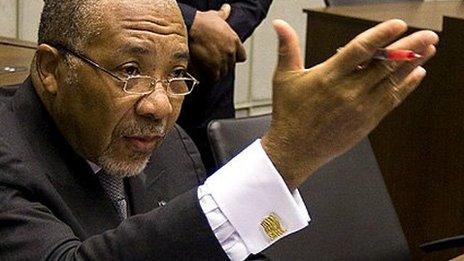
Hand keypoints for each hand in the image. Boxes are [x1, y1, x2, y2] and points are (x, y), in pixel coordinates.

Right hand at [189, 4, 246, 82]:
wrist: (190, 28)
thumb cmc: (201, 21)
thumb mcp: (215, 16)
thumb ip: (223, 15)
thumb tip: (227, 8)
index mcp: (234, 40)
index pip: (242, 57)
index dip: (234, 58)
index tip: (226, 56)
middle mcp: (231, 52)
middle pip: (231, 66)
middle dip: (223, 65)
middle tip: (213, 62)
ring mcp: (222, 60)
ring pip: (223, 73)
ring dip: (216, 72)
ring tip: (207, 69)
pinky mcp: (213, 68)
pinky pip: (214, 78)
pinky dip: (209, 77)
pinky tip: (203, 74)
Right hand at [262, 19, 438, 189]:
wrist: (294, 149)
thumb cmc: (289, 114)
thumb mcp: (284, 78)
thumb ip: (287, 48)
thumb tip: (279, 25)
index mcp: (328, 76)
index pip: (361, 50)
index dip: (382, 35)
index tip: (398, 24)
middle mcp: (348, 91)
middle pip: (385, 64)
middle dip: (410, 46)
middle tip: (428, 34)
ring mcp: (360, 107)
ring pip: (393, 81)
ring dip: (414, 63)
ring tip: (429, 49)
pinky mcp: (367, 121)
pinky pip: (392, 100)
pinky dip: (406, 86)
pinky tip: (417, 74)